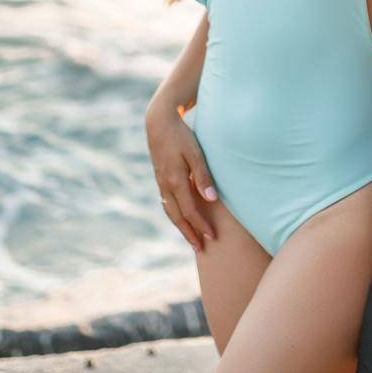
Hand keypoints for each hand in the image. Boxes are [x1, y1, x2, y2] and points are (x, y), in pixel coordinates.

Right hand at [144, 102, 217, 252]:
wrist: (159, 123)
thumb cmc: (181, 136)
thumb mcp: (195, 153)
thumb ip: (203, 176)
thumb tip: (211, 200)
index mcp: (175, 181)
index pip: (190, 211)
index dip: (201, 226)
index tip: (212, 237)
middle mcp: (165, 185)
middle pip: (178, 217)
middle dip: (190, 234)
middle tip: (201, 249)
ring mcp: (161, 182)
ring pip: (170, 212)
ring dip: (181, 227)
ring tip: (192, 239)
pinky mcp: (160, 178)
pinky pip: (167, 203)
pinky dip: (174, 215)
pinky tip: (181, 218)